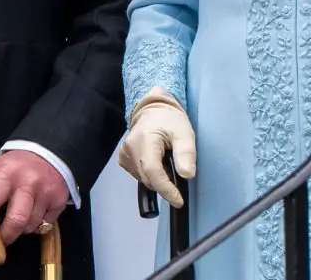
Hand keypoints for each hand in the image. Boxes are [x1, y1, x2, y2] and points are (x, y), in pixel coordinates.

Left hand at [0, 150, 69, 245]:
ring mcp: (45, 192)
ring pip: (30, 225)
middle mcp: (27, 182)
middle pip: (16, 219)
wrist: (46, 153)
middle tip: (0, 238)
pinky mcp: (58, 201)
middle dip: (5, 235)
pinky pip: (44, 226)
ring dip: (20, 229)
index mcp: (6, 172)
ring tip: (17, 217)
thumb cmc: (13, 165)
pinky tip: (32, 213)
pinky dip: (35, 226)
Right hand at [117, 86, 194, 208]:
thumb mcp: (184, 133)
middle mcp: (130, 148)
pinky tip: (156, 162)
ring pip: (143, 178)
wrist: (152, 110)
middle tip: (178, 173)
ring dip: (157, 179)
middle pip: (148, 178)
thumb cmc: (170, 121)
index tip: (179, 201)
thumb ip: (186, 153)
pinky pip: (138, 174)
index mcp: (145, 140)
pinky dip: (149, 174)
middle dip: (165, 183)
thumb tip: (187, 175)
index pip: (152, 171)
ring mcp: (124, 154)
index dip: (166, 189)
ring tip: (167, 163)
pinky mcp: (123, 158)